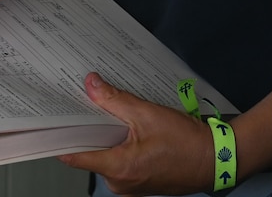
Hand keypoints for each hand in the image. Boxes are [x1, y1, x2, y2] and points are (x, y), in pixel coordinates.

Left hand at [59, 72, 215, 195]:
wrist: (216, 159)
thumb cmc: (186, 142)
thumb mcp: (147, 114)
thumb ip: (115, 100)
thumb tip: (91, 85)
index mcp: (118, 169)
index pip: (75, 157)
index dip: (63, 137)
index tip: (56, 120)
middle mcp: (119, 184)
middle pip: (91, 155)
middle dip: (92, 130)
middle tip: (91, 105)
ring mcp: (130, 187)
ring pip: (107, 157)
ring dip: (110, 137)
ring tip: (117, 115)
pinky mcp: (140, 184)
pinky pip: (122, 163)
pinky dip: (122, 147)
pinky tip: (132, 130)